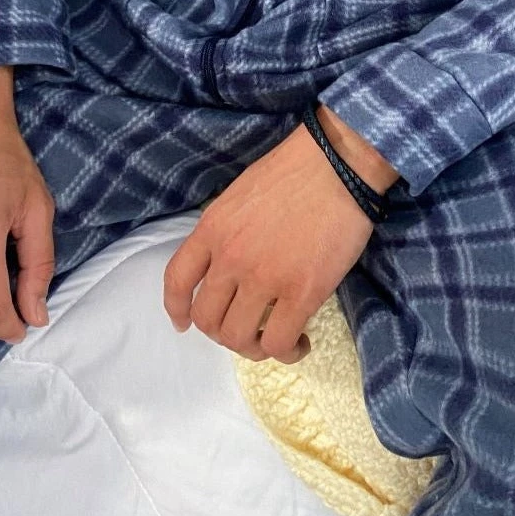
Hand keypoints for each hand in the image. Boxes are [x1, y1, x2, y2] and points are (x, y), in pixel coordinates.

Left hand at [163, 103, 399, 364]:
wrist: (338, 163)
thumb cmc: (296, 169)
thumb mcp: (241, 194)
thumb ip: (227, 230)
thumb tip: (231, 262)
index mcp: (212, 228)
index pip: (176, 280)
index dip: (177, 309)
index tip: (184, 324)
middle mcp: (230, 257)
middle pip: (207, 320)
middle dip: (223, 334)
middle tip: (248, 330)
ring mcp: (263, 277)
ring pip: (238, 338)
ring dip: (253, 348)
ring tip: (274, 340)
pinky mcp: (301, 292)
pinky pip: (279, 341)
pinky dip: (287, 352)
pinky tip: (301, 343)